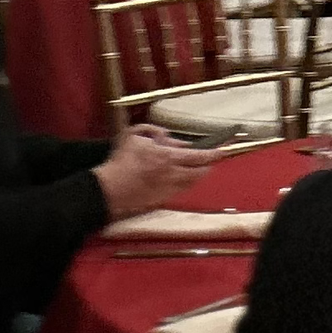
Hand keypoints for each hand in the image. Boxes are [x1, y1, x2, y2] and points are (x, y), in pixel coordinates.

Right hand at [96, 125, 213, 220]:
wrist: (108, 191)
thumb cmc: (119, 162)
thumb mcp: (133, 135)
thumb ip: (153, 131)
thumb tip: (167, 136)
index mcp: (168, 157)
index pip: (200, 156)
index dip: (214, 153)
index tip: (223, 150)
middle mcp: (173, 175)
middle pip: (200, 172)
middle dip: (208, 166)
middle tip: (209, 160)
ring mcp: (168, 190)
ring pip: (191, 183)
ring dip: (196, 175)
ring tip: (194, 168)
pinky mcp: (161, 201)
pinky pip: (179, 191)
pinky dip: (182, 184)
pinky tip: (177, 179)